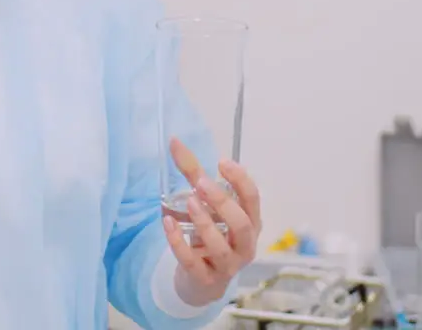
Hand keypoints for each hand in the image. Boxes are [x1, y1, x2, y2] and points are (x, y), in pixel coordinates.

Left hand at [162, 137, 262, 306]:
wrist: (202, 280)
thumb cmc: (210, 235)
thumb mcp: (205, 203)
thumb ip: (193, 173)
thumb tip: (174, 140)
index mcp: (250, 222)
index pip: (253, 200)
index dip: (241, 180)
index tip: (222, 162)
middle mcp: (244, 245)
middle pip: (241, 224)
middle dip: (223, 202)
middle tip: (201, 183)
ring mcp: (227, 265)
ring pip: (220, 246)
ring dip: (205, 222)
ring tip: (188, 202)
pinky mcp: (205, 279)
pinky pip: (192, 262)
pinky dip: (179, 242)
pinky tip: (168, 223)